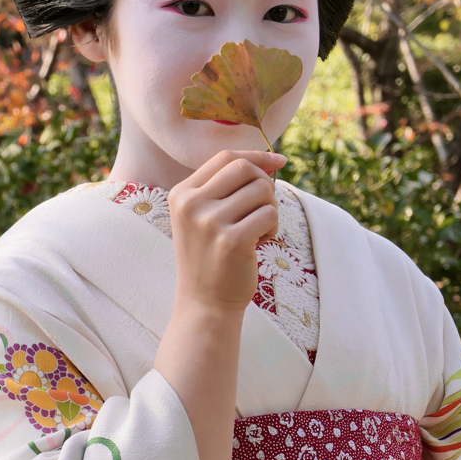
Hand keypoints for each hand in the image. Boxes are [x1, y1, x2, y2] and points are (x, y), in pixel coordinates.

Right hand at [167, 149, 285, 312]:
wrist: (205, 303)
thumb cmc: (212, 256)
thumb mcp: (204, 216)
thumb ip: (226, 187)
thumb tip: (272, 160)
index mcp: (182, 193)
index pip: (225, 157)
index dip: (256, 156)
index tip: (278, 162)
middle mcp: (191, 204)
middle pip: (244, 169)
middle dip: (265, 185)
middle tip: (263, 209)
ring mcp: (209, 222)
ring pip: (261, 190)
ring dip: (269, 210)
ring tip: (257, 231)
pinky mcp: (231, 241)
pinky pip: (269, 214)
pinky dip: (272, 227)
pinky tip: (258, 243)